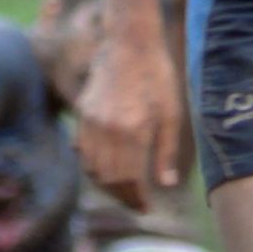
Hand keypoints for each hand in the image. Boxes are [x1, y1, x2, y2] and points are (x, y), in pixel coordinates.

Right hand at [74, 31, 185, 212]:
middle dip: (122, 197)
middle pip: (108, 179)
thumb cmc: (157, 76)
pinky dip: (93, 166)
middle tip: (137, 203)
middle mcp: (107, 130)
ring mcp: (90, 122)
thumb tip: (166, 185)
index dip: (138, 199)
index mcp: (132, 131)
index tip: (147, 207)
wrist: (130, 43)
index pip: (129, 180)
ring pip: (91, 168)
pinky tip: (108, 168)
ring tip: (124, 189)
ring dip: (106, 185)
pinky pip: (82, 151)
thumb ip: (166, 151)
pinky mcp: (82, 114)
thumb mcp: (170, 114)